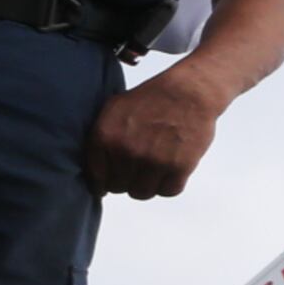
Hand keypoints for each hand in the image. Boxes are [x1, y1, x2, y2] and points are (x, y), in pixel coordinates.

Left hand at [85, 66, 227, 198]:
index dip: (104, 182)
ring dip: (147, 185)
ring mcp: (153, 161)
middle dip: (127, 181)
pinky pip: (168, 191)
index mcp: (105, 137)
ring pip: (143, 193)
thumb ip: (99, 138)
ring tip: (154, 170)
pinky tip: (170, 170)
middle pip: (120, 187)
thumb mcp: (112, 109)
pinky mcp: (179, 167)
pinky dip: (169, 184)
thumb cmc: (150, 99)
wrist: (189, 91)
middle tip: (137, 169)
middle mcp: (126, 151)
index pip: (97, 178)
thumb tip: (94, 172)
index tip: (112, 180)